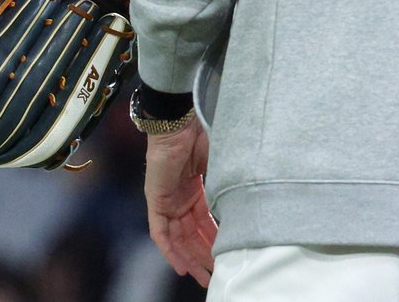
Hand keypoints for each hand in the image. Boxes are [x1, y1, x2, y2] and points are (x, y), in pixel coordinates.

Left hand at [144, 118, 216, 285]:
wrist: (181, 123)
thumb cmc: (201, 137)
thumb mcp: (219, 167)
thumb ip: (225, 188)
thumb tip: (242, 209)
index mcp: (194, 189)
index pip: (204, 222)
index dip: (214, 239)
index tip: (226, 254)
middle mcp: (179, 197)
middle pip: (191, 233)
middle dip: (202, 255)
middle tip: (214, 274)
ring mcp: (166, 200)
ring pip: (177, 237)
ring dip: (189, 257)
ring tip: (202, 276)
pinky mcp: (155, 201)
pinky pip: (160, 232)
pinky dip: (170, 250)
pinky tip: (181, 266)